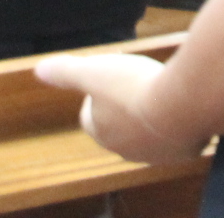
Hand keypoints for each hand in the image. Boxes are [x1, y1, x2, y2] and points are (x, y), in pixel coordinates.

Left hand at [35, 52, 206, 164]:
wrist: (182, 104)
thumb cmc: (134, 87)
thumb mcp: (94, 71)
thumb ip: (66, 72)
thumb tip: (39, 70)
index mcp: (102, 133)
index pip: (89, 119)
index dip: (94, 99)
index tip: (105, 82)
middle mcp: (127, 150)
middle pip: (119, 128)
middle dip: (123, 108)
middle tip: (134, 82)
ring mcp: (157, 154)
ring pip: (149, 135)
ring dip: (150, 116)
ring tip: (159, 91)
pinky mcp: (184, 152)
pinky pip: (177, 137)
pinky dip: (177, 122)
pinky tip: (182, 103)